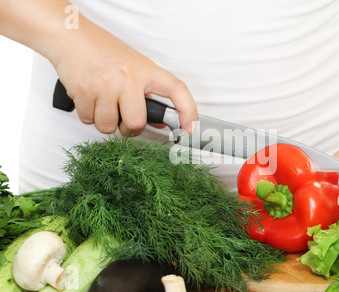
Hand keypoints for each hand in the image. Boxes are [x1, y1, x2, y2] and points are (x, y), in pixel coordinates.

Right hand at [51, 22, 196, 136]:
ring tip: (104, 105)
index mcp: (145, 70)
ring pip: (108, 126)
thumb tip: (159, 122)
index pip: (176, 90)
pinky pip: (89, 121)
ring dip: (106, 123)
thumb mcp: (134, 66)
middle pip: (136, 122)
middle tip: (125, 121)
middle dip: (130, 129)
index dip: (187, 111)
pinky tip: (91, 100)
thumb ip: (147, 93)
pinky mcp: (83, 92)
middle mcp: (127, 77)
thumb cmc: (103, 51)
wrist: (71, 37)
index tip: (189, 127)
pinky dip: (89, 116)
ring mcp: (105, 85)